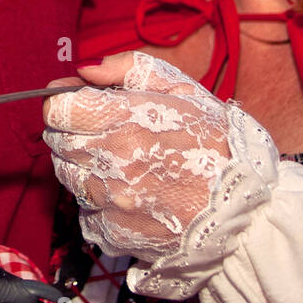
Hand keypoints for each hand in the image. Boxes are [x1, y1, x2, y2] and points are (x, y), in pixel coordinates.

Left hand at [42, 51, 233, 261]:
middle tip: (100, 129)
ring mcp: (110, 202)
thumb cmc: (219, 144)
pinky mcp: (113, 233)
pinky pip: (84, 211)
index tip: (74, 100)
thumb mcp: (185, 90)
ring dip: (82, 164)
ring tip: (117, 161)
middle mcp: (111, 163)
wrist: (245, 212)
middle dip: (70, 130)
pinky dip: (97, 201)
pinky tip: (127, 193)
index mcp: (126, 122)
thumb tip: (85, 69)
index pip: (57, 109)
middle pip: (56, 142)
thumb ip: (130, 69)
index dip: (62, 101)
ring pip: (67, 176)